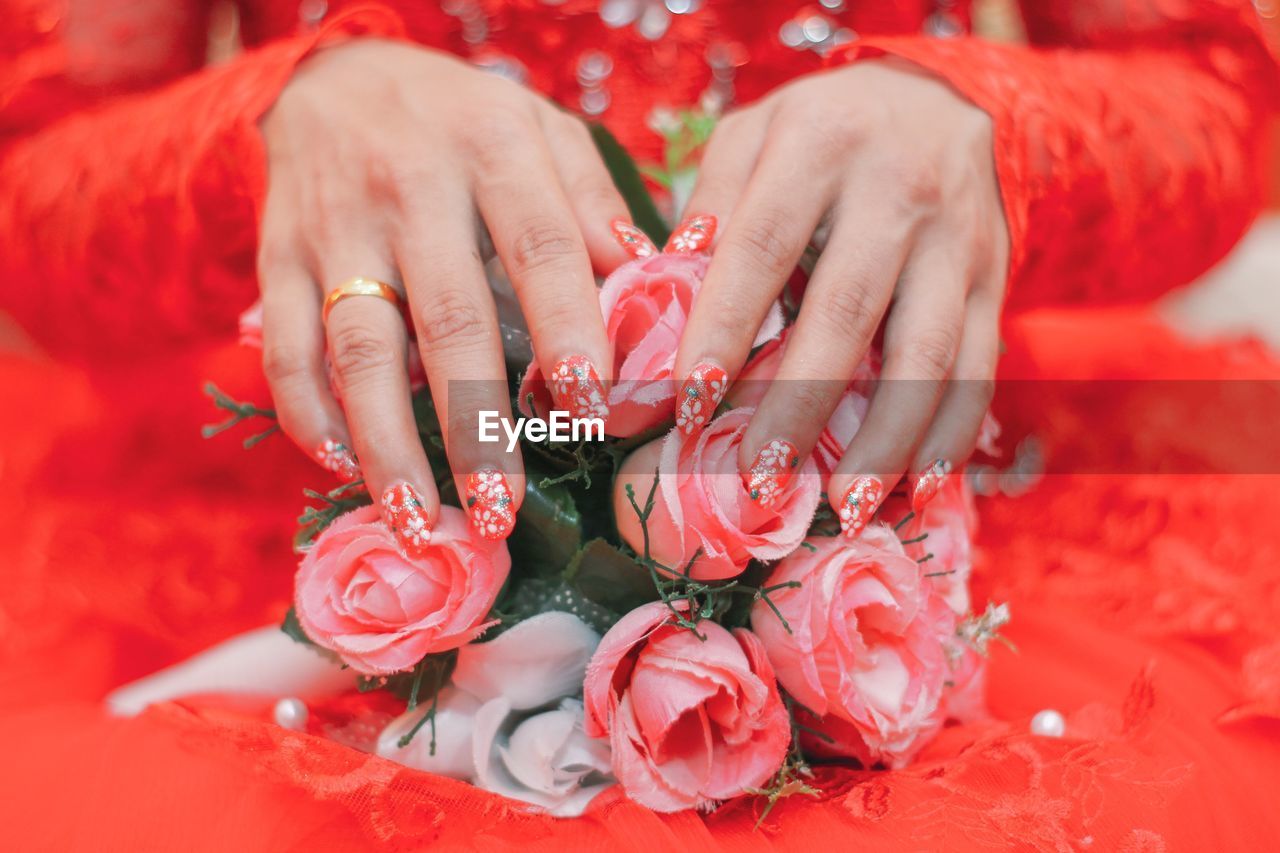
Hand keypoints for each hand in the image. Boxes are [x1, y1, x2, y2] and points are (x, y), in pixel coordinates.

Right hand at [257, 39, 631, 547]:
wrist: (332, 78)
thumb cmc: (463, 123)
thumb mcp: (540, 130)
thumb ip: (592, 203)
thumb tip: (651, 288)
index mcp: (493, 150)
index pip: (539, 244)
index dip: (568, 326)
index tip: (595, 406)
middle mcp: (411, 188)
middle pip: (448, 316)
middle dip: (476, 422)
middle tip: (502, 511)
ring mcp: (336, 228)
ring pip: (360, 347)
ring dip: (388, 442)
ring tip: (420, 520)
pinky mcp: (279, 259)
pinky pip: (287, 346)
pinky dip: (308, 412)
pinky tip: (340, 466)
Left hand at [673, 60, 1008, 533]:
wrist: (940, 99)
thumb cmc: (820, 132)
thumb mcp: (753, 135)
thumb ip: (710, 207)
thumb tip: (663, 297)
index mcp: (819, 144)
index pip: (761, 246)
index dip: (723, 330)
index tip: (687, 406)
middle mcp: (897, 188)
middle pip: (847, 311)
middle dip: (801, 406)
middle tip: (761, 481)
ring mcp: (957, 238)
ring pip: (928, 352)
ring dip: (887, 439)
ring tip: (847, 506)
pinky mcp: (995, 277)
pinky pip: (980, 367)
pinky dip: (950, 434)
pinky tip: (917, 487)